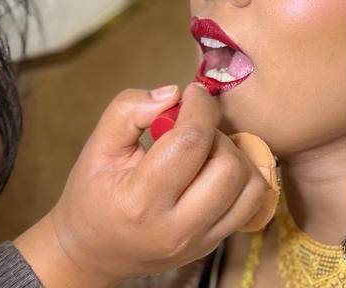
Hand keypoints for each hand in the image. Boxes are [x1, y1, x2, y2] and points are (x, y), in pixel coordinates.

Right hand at [16, 83, 267, 285]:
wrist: (93, 252)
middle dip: (216, 132)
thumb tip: (174, 94)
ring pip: (249, 185)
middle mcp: (176, 227)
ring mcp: (200, 241)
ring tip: (206, 148)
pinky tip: (217, 167)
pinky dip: (244, 176)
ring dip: (234, 154)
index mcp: (140, 201)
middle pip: (228, 166)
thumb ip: (128, 111)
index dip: (200, 107)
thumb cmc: (93, 196)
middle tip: (193, 126)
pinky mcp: (215, 244)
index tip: (193, 92)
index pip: (190, 143)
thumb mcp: (97, 147)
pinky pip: (252, 203)